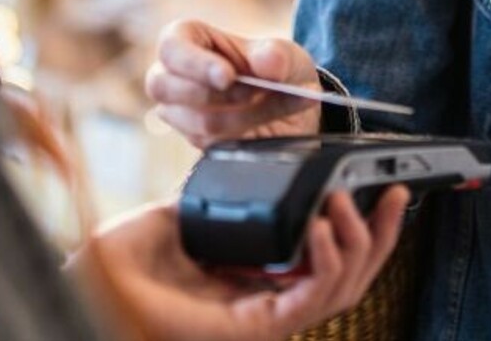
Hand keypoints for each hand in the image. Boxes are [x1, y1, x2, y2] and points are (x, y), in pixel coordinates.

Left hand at [74, 187, 409, 340]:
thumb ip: (234, 196)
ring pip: (340, 293)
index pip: (333, 263)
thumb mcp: (197, 210)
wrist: (95, 276)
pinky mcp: (252, 329)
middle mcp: (270, 303)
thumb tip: (268, 166)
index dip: (367, 232)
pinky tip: (320, 226)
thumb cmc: (132, 254)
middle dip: (380, 237)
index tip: (386, 192)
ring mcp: (264, 321)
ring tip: (346, 203)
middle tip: (395, 194)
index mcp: (263, 281)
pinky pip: (306, 302)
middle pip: (351, 279)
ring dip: (356, 245)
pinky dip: (323, 263)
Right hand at [146, 18, 322, 147]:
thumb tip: (269, 62)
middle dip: (213, 94)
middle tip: (252, 92)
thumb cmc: (277, 68)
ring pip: (197, 121)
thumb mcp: (287, 54)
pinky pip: (214, 143)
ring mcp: (180, 111)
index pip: (171, 47)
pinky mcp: (196, 139)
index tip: (227, 76)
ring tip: (272, 103)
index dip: (194, 63)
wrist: (291, 104)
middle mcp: (174, 75)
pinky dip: (248, 131)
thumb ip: (278, 54)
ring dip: (242, 115)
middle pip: (165, 87)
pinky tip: (269, 120)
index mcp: (188, 39)